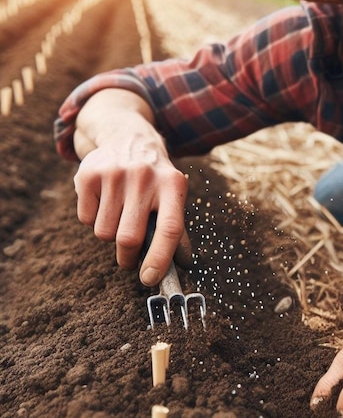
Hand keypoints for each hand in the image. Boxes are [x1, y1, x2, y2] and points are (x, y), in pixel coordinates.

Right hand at [72, 90, 189, 285]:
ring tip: (120, 215)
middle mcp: (145, 177)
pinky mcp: (89, 174)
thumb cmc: (156, 180)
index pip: (169, 228)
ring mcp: (115, 174)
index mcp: (173, 185)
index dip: (159, 258)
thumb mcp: (172, 195)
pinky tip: (105, 201)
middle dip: (127, 257)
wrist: (129, 138)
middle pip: (128, 238)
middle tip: (129, 257)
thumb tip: (180, 266)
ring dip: (110, 234)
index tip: (149, 279)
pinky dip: (94, 219)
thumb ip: (175, 229)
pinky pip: (86, 220)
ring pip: (104, 233)